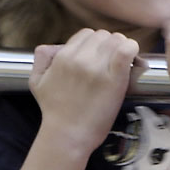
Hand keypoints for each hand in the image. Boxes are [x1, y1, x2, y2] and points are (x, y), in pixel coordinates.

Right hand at [30, 28, 140, 156]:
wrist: (67, 135)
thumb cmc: (54, 111)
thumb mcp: (36, 82)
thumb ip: (41, 59)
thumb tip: (52, 46)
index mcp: (63, 57)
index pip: (86, 34)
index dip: (95, 44)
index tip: (100, 56)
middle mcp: (79, 59)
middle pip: (103, 35)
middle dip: (109, 45)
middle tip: (113, 61)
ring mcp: (97, 68)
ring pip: (117, 40)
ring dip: (122, 48)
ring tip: (123, 62)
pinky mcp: (114, 79)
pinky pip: (126, 50)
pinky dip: (132, 50)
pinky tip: (133, 59)